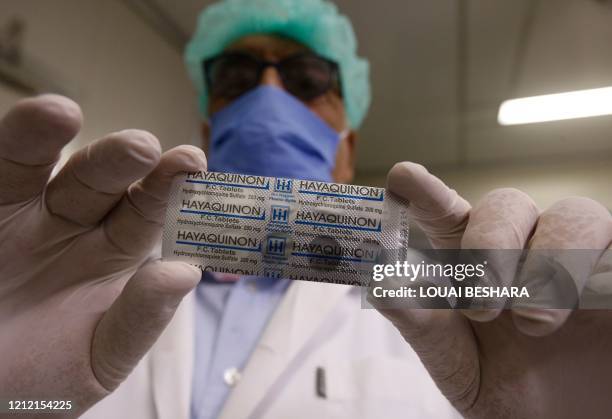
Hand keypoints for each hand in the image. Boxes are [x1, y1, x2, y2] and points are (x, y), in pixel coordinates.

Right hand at [0, 95, 206, 416]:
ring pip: (35, 167)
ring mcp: (19, 217)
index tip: (192, 163)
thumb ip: (139, 318)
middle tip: (142, 146)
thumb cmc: (41, 385)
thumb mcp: (99, 358)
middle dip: (120, 161)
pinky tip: (26, 128)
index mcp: (114, 256)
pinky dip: (11, 148)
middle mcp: (71, 227)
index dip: (169, 188)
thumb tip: (187, 273)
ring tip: (61, 114)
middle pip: (99, 182)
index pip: (147, 213)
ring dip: (46, 138)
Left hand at [372, 162, 611, 418]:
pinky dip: (597, 268)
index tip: (403, 176)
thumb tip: (379, 288)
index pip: (448, 215)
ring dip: (549, 261)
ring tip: (533, 321)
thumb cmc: (510, 392)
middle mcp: (526, 250)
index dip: (427, 192)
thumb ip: (423, 327)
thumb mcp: (458, 365)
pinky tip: (585, 308)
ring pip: (573, 213)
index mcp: (476, 266)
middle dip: (491, 242)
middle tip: (483, 302)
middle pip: (508, 202)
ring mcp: (579, 258)